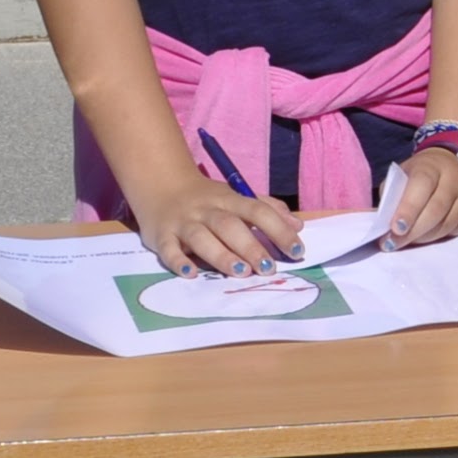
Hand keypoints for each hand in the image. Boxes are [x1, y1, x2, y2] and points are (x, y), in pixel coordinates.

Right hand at [134, 172, 300, 278]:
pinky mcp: (162, 235)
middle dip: (250, 246)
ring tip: (240, 271)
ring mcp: (184, 222)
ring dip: (221, 255)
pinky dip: (178, 261)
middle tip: (268, 268)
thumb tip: (297, 225)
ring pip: (202, 237)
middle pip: (230, 226)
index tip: (297, 251)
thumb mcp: (235, 197)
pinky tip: (191, 273)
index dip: (279, 230)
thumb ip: (266, 209)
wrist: (159, 183)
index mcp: (229, 200)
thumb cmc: (205, 198)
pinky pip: (169, 248)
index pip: (258, 211)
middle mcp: (207, 210)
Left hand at [384, 145, 457, 245]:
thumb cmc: (419, 176)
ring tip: (406, 241)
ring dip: (422, 237)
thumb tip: (382, 222)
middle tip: (393, 243)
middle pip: (435, 209)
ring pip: (445, 225)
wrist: (451, 169)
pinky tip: (425, 236)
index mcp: (432, 166)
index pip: (422, 185)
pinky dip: (437, 237)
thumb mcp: (403, 177)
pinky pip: (455, 231)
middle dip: (412, 231)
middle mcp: (454, 179)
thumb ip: (393, 196)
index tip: (395, 228)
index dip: (408, 208)